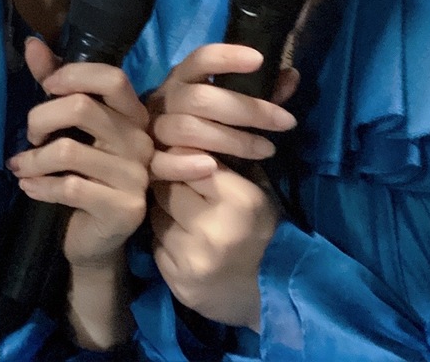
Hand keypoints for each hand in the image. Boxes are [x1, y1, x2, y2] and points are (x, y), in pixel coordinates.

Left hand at [6, 36, 165, 268]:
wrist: (96, 239)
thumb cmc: (83, 174)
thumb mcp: (70, 127)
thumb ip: (55, 85)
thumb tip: (32, 43)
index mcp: (133, 115)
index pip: (112, 77)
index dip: (74, 74)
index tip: (47, 87)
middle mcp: (141, 141)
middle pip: (81, 108)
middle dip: (40, 118)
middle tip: (30, 136)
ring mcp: (136, 177)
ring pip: (68, 151)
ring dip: (32, 159)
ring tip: (20, 166)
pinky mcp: (124, 208)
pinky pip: (70, 188)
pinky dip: (39, 185)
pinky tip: (28, 187)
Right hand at [147, 43, 297, 182]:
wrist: (163, 158)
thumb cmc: (203, 125)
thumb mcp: (228, 105)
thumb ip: (258, 93)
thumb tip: (292, 76)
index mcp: (183, 79)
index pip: (200, 59)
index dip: (227, 56)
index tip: (259, 60)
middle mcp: (165, 100)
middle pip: (200, 98)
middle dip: (248, 109)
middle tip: (286, 122)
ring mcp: (154, 130)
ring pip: (188, 130)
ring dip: (232, 140)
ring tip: (268, 150)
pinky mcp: (148, 161)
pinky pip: (163, 163)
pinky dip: (188, 165)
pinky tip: (215, 169)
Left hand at [150, 162, 279, 330]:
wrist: (273, 296)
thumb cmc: (266, 232)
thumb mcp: (257, 191)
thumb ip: (224, 163)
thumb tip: (185, 133)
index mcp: (238, 200)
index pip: (188, 159)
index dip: (185, 160)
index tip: (187, 163)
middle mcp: (212, 228)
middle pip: (165, 187)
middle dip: (171, 185)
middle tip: (185, 193)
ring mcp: (192, 257)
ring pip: (156, 215)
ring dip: (165, 214)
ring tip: (187, 220)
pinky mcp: (177, 281)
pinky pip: (156, 245)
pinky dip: (166, 241)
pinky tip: (186, 245)